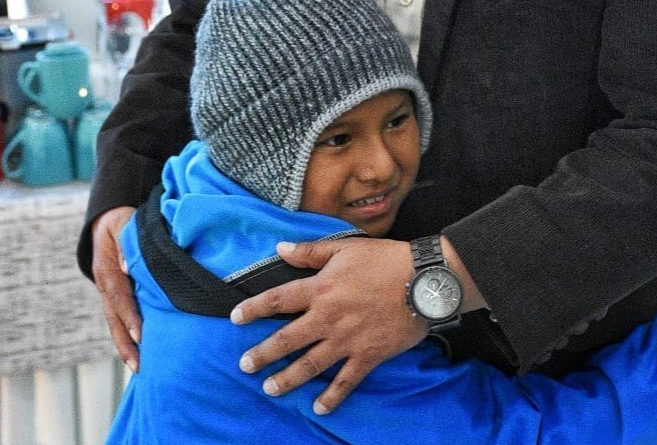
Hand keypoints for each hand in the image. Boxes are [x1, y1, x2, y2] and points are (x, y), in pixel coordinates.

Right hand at [92, 206, 140, 371]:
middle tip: (139, 365)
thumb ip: (125, 242)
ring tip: (139, 367)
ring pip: (115, 323)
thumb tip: (126, 265)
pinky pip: (120, 317)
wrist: (105, 220)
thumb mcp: (122, 222)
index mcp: (107, 271)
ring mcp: (108, 293)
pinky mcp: (115, 295)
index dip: (130, 316)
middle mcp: (105, 286)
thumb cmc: (119, 220)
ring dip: (126, 345)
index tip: (141, 335)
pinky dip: (127, 334)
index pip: (120, 297)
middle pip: (114, 319)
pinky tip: (139, 349)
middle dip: (126, 343)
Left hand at [231, 236, 426, 413]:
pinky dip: (332, 396)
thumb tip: (280, 249)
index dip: (254, 308)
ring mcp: (347, 340)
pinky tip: (319, 408)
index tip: (235, 318)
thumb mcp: (345, 248)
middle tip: (244, 365)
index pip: (278, 300)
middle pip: (288, 339)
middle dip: (263, 353)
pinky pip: (345, 381)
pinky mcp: (367, 356)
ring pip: (310, 365)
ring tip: (270, 388)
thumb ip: (310, 252)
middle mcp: (329, 318)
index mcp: (321, 289)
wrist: (422, 281)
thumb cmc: (384, 259)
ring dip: (288, 379)